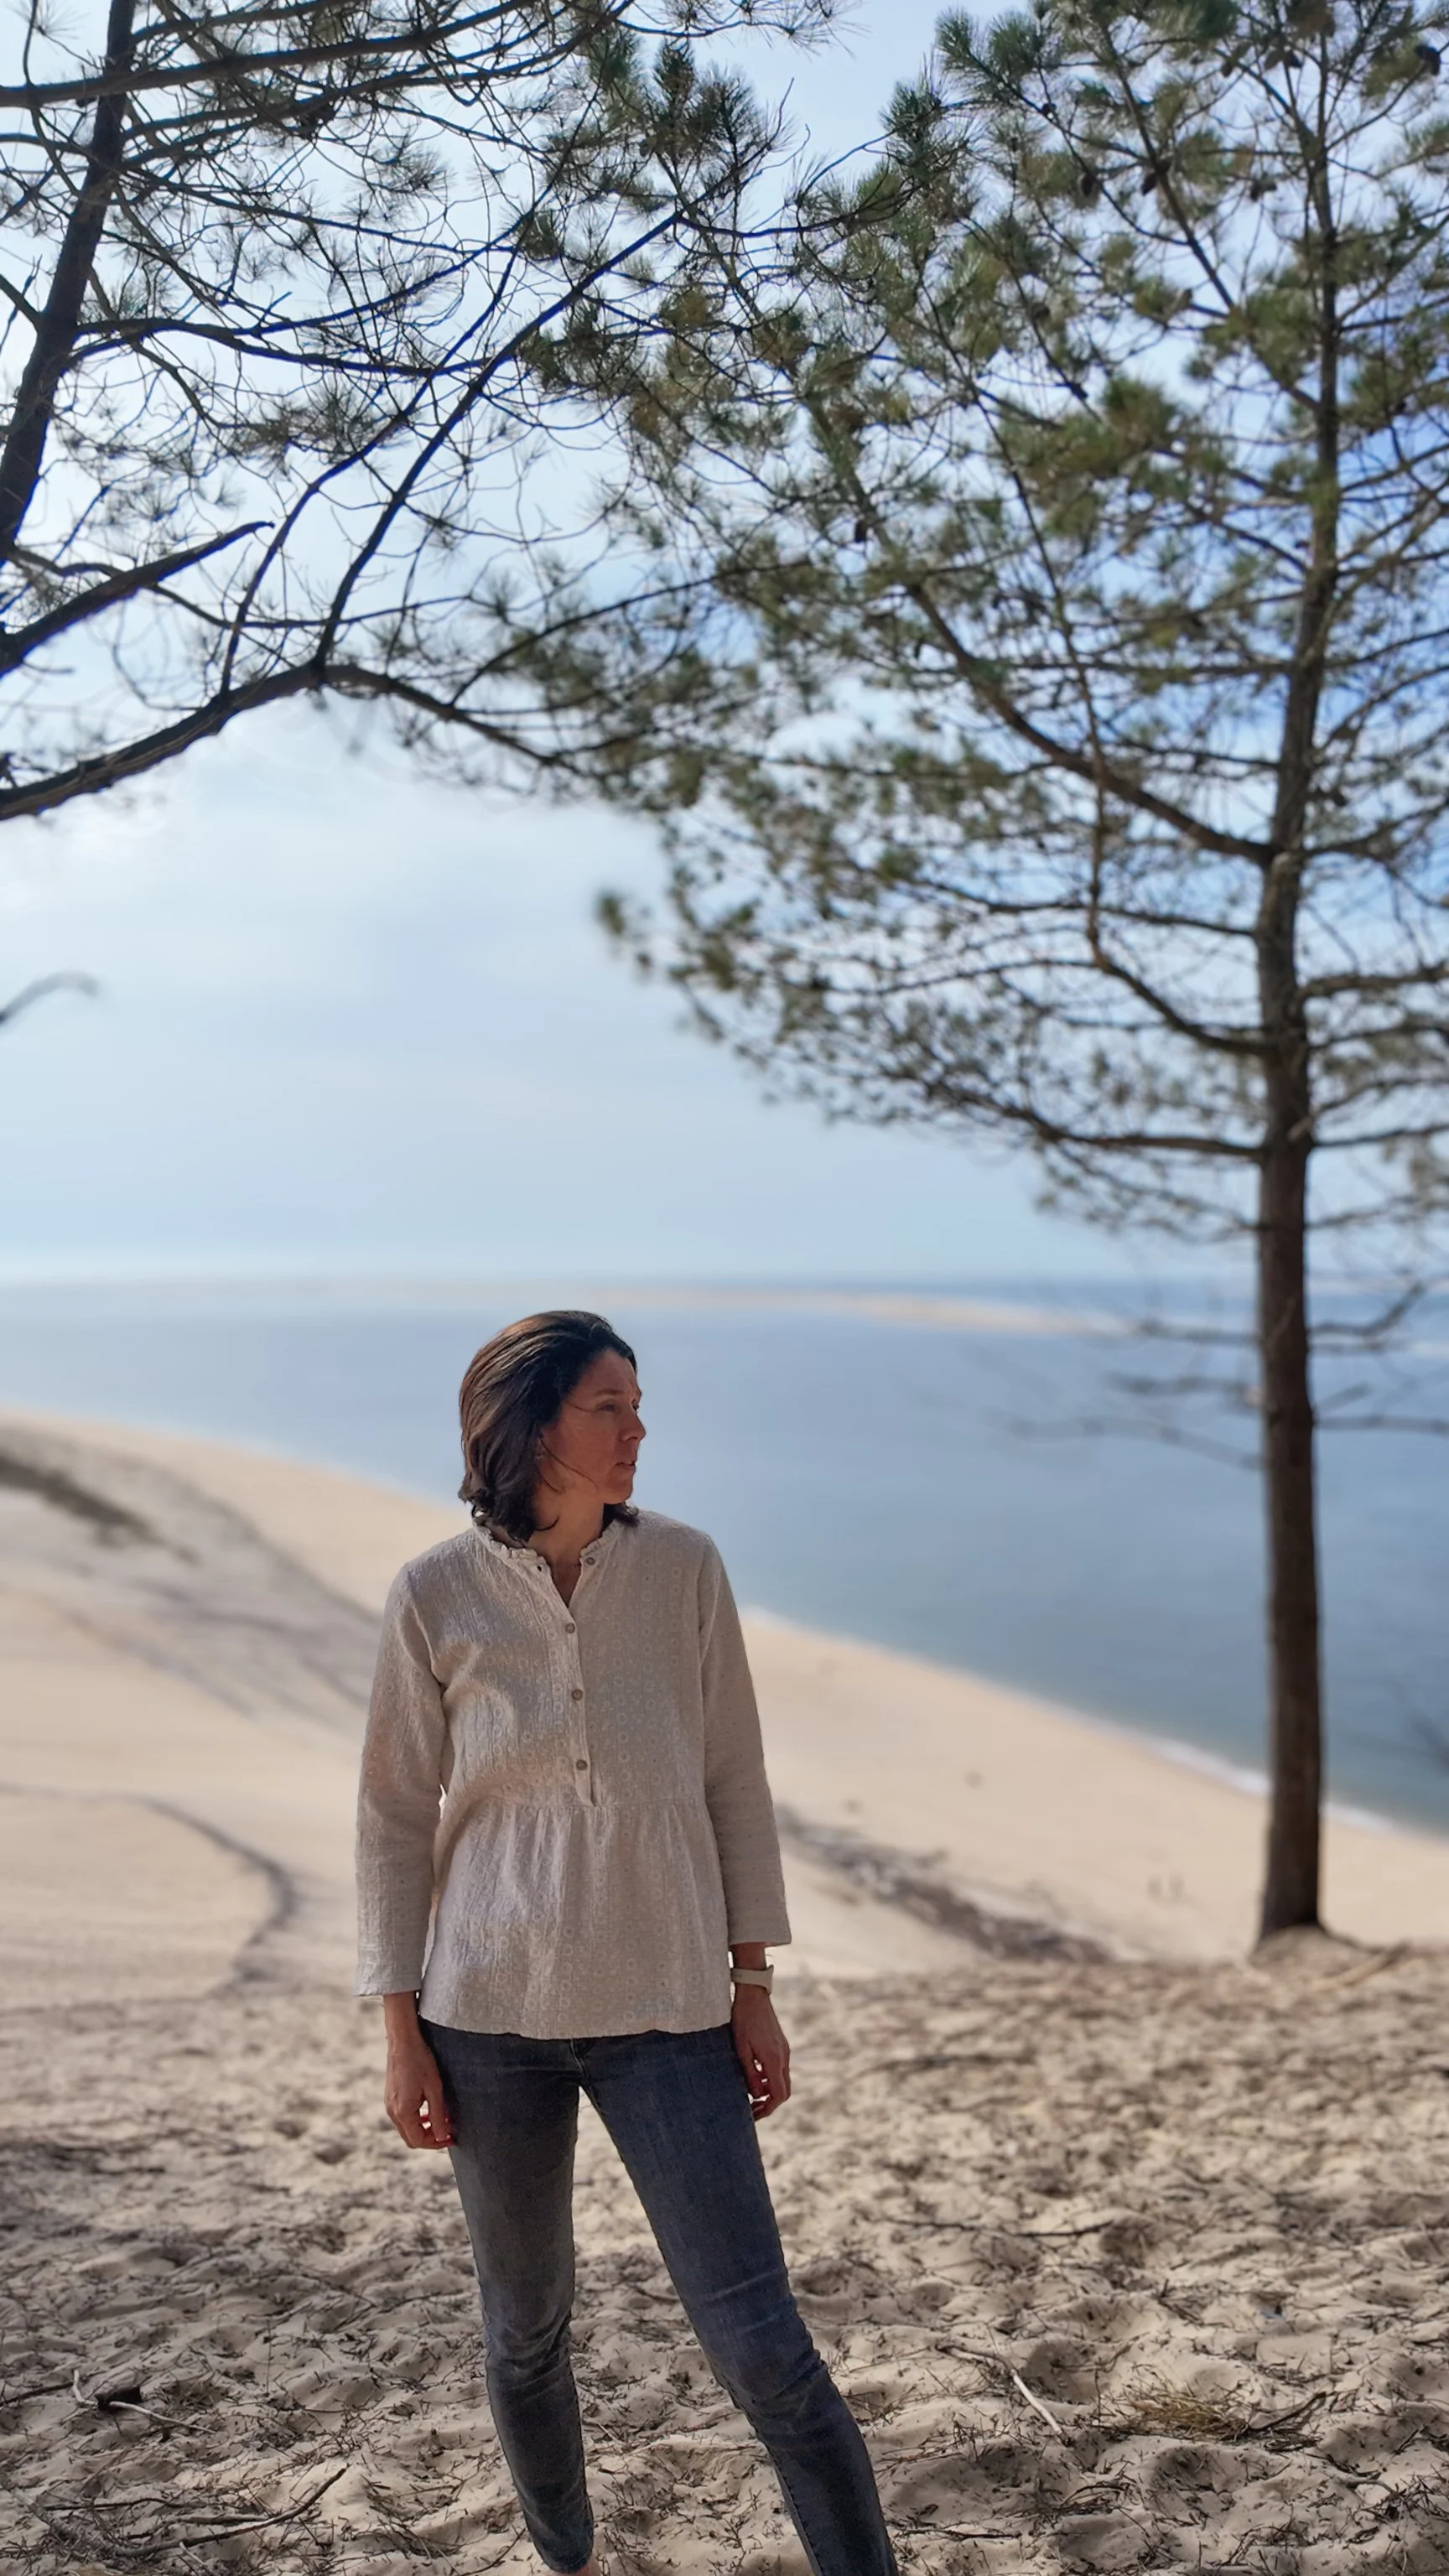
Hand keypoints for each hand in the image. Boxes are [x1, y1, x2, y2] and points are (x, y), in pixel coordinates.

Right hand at [383, 1995, 453, 2149]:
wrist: (403, 2040)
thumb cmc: (420, 2062)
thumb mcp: (434, 2090)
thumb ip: (437, 2116)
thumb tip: (441, 2137)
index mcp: (403, 2112)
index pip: (418, 2141)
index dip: (435, 2143)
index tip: (450, 2138)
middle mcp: (392, 2111)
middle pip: (410, 2138)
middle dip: (429, 2138)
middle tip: (447, 2132)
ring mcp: (389, 2104)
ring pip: (406, 2128)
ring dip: (423, 2128)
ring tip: (440, 2119)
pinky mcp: (390, 2097)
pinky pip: (402, 2116)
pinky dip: (416, 2119)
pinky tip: (428, 2109)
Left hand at [731, 1984, 790, 2120]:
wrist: (753, 1994)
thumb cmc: (743, 2020)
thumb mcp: (741, 2049)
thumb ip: (750, 2075)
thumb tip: (757, 2096)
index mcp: (774, 2060)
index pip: (779, 2095)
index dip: (767, 2109)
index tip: (753, 2115)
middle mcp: (784, 2057)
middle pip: (784, 2091)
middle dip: (769, 2104)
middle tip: (751, 2110)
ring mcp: (784, 2050)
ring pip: (783, 2080)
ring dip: (769, 2091)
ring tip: (750, 2094)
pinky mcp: (781, 2044)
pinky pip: (780, 2068)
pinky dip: (770, 2078)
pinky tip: (754, 2075)